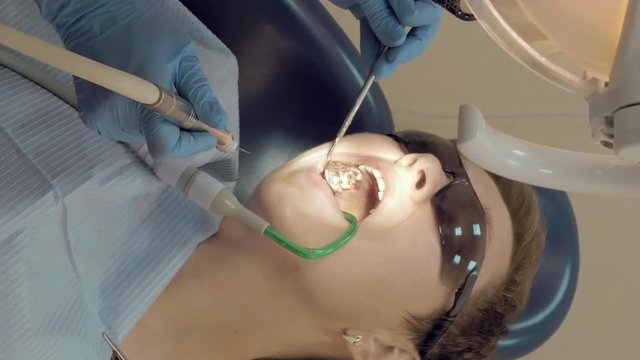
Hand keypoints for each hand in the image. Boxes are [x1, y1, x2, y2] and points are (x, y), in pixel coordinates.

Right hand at [36, 0, 227, 158]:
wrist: (95, 16)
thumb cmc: (144, 31)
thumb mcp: (183, 58)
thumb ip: (201, 95)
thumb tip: (218, 124)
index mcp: (142, 102)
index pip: (166, 146)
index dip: (191, 145)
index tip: (207, 131)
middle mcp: (118, 118)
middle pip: (159, 141)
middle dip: (180, 128)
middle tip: (185, 101)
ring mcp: (102, 120)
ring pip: (145, 135)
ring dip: (160, 122)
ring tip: (159, 91)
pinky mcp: (93, 119)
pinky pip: (129, 128)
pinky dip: (142, 118)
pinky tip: (141, 94)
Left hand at [330, 0, 441, 78]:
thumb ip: (382, 15)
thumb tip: (397, 40)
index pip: (429, 14)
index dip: (417, 30)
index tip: (397, 42)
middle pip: (418, 27)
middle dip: (404, 49)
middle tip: (390, 65)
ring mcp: (389, 2)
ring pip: (396, 32)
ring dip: (387, 54)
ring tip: (378, 73)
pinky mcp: (372, 8)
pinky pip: (377, 31)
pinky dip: (373, 47)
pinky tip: (370, 64)